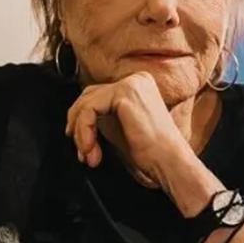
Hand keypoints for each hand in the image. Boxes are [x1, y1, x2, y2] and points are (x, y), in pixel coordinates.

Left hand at [65, 72, 192, 187]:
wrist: (168, 163)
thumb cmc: (149, 153)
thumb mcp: (119, 128)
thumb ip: (103, 116)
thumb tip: (75, 116)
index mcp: (139, 85)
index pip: (98, 94)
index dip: (83, 120)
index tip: (83, 145)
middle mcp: (137, 79)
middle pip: (89, 95)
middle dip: (79, 126)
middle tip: (83, 153)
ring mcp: (132, 83)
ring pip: (86, 103)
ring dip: (81, 133)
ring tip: (89, 156)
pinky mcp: (125, 92)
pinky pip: (89, 109)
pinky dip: (84, 131)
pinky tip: (91, 149)